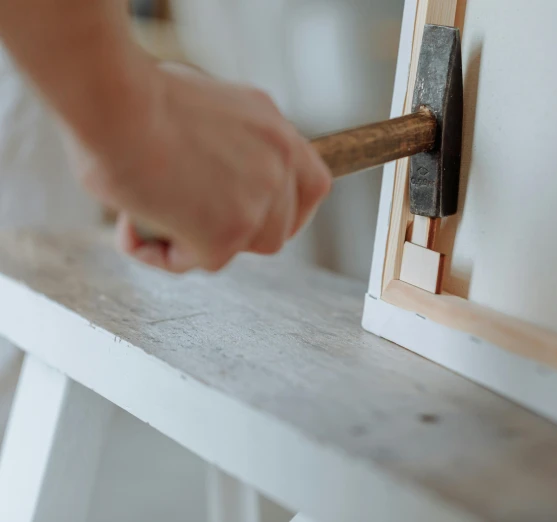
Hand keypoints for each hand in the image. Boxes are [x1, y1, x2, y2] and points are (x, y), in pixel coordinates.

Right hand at [73, 63, 331, 272]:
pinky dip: (161, 254)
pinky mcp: (228, 233)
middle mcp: (279, 163)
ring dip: (202, 244)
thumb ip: (224, 141)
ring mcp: (259, 199)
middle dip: (240, 233)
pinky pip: (197, 261)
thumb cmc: (133, 95)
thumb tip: (203, 169)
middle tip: (189, 221)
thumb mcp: (201, 106)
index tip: (256, 214)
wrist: (114, 101)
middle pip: (280, 226)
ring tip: (150, 216)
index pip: (311, 184)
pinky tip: (130, 229)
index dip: (288, 208)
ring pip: (242, 247)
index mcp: (275, 129)